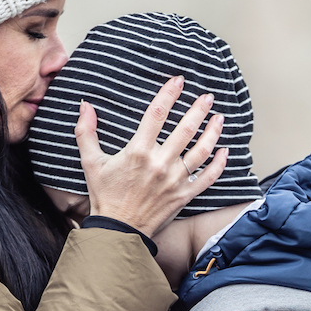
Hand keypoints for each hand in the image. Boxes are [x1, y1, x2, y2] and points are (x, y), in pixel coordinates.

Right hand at [76, 75, 228, 236]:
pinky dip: (219, 164)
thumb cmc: (104, 196)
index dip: (169, 93)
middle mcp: (159, 163)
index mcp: (138, 151)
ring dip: (212, 131)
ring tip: (219, 117)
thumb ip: (86, 132)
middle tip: (207, 96)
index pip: (157, 114)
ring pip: (201, 150)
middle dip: (198, 109)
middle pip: (185, 129)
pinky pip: (207, 177)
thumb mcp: (90, 162)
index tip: (178, 80)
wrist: (117, 230)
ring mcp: (174, 180)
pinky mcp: (184, 195)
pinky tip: (225, 150)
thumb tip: (85, 105)